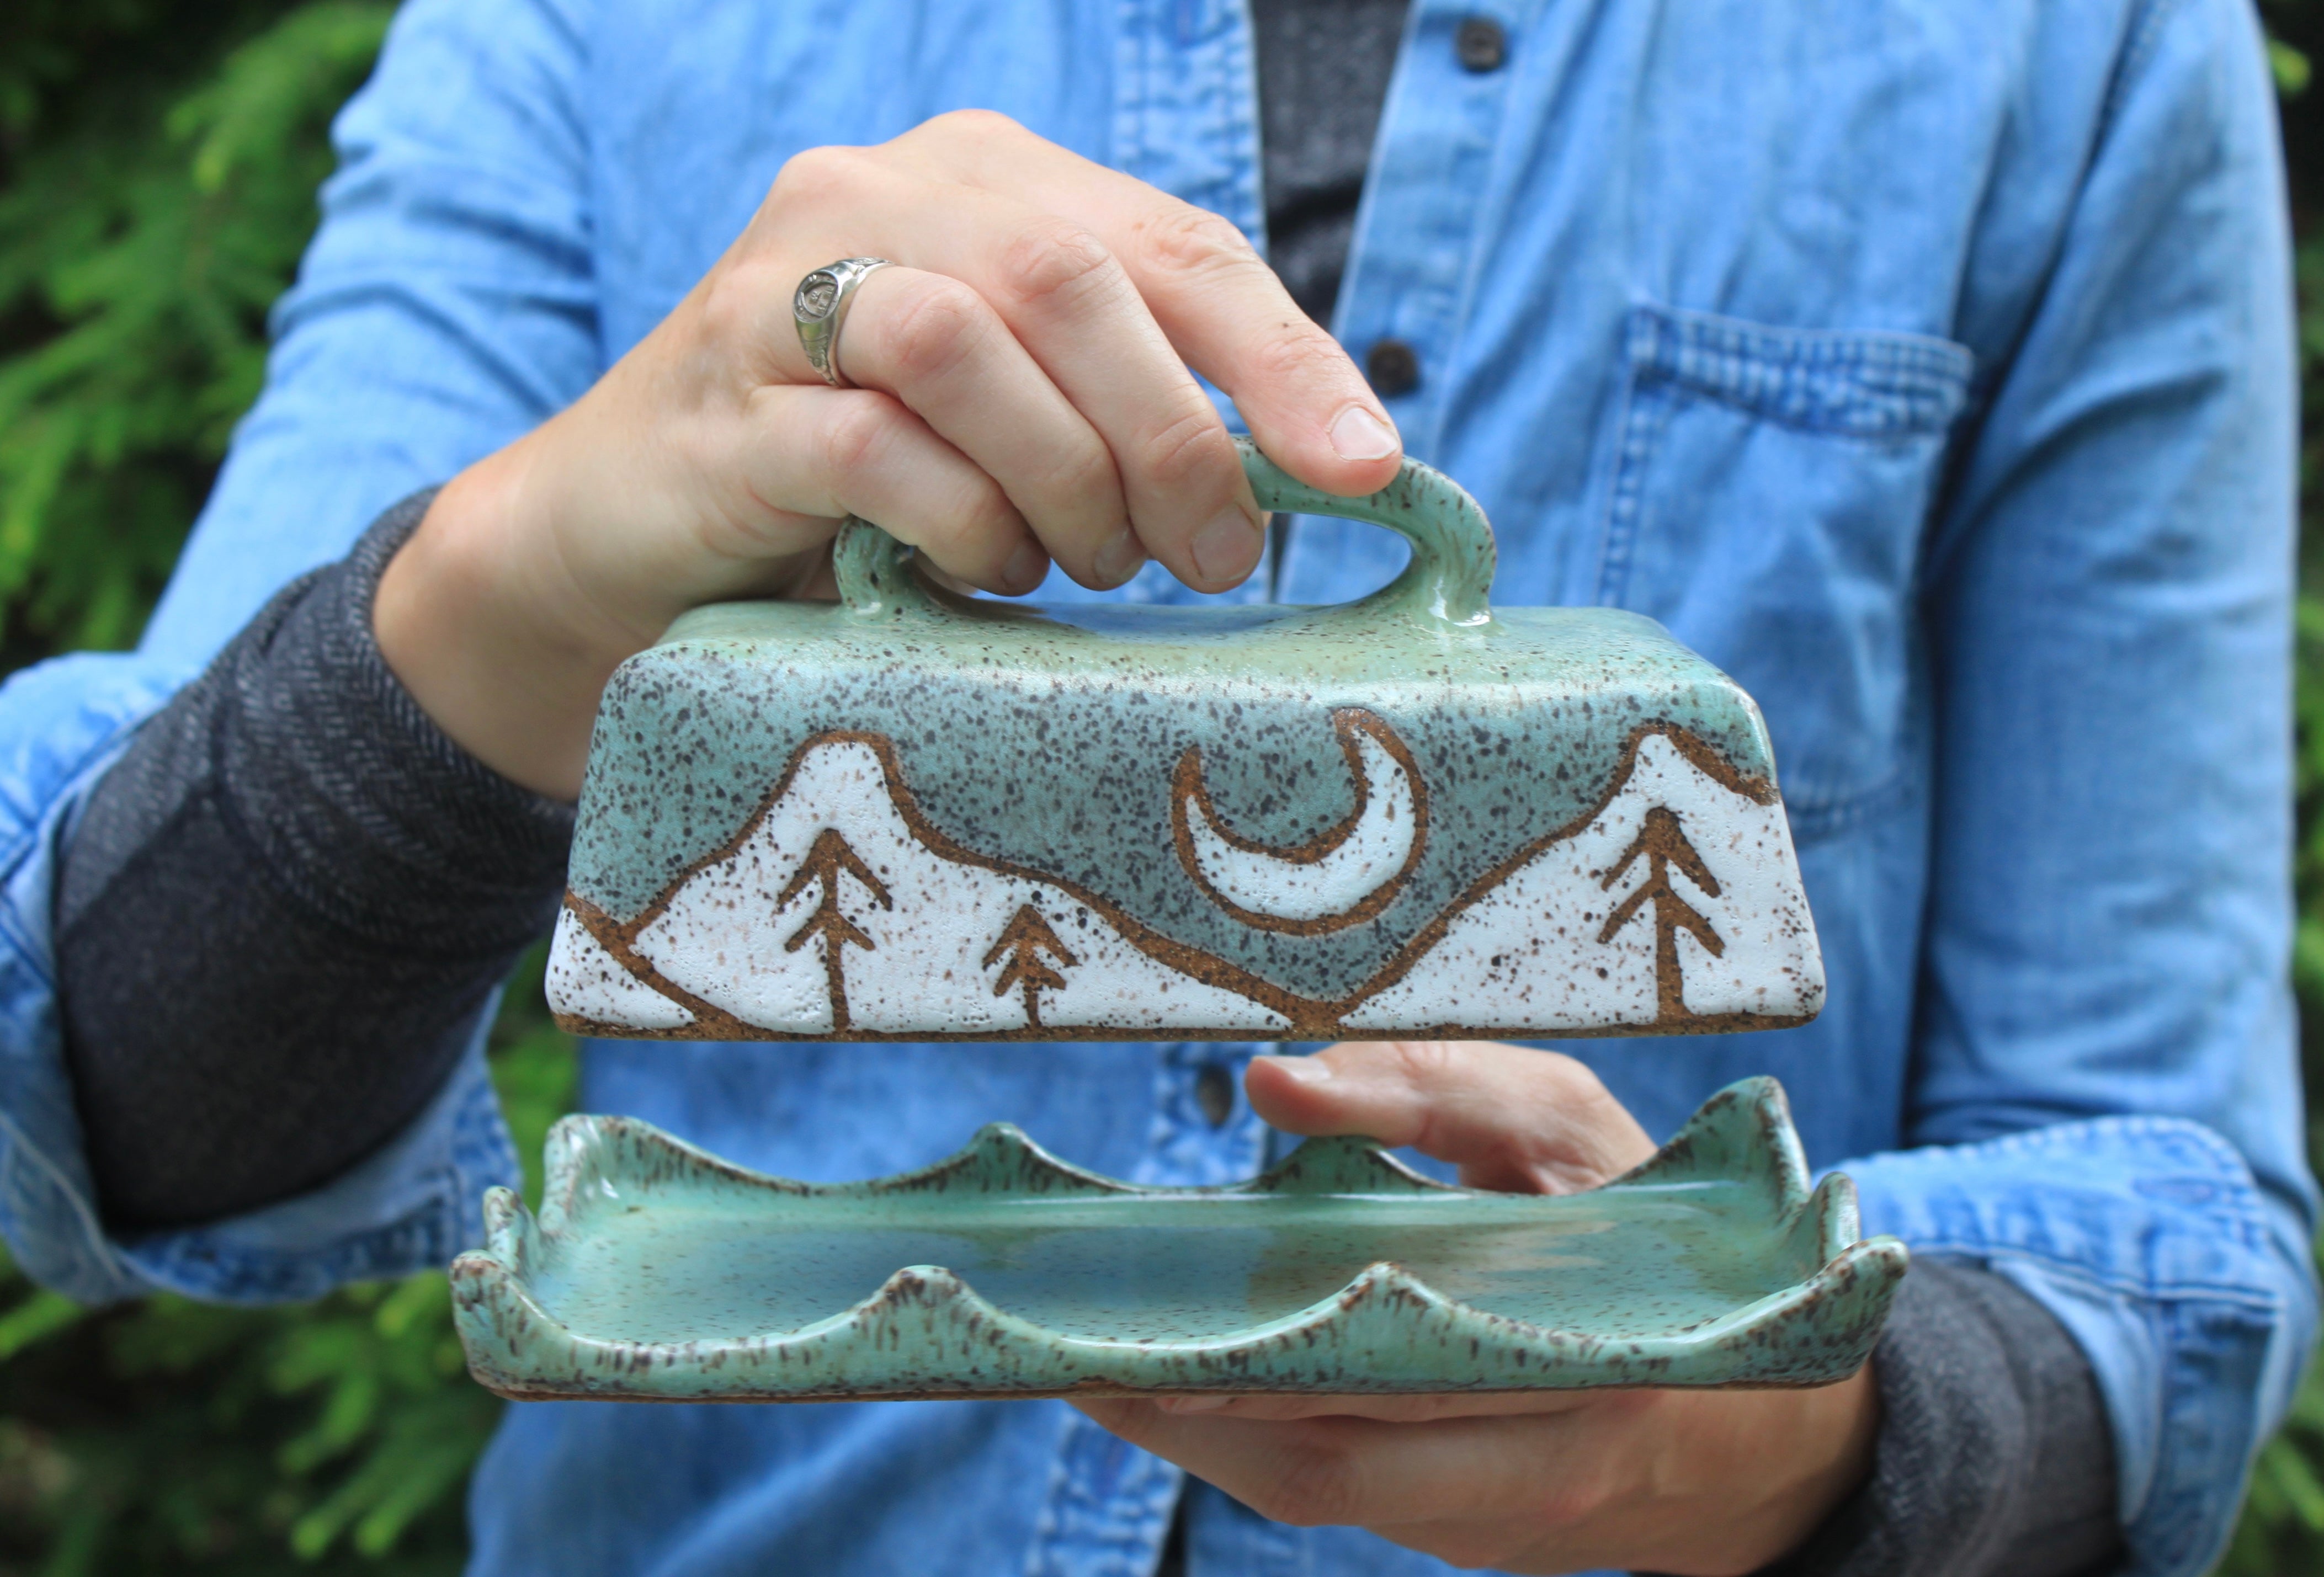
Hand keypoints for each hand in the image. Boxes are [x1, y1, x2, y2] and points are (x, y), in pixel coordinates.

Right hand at [373, 110, 1400, 798]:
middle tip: (1208, 557)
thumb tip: (1313, 473)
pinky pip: (872, 447)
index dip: (1282, 355)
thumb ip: (1131, 403)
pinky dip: (960, 520)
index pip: (1172, 241)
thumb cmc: (857, 488)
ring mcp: (781, 295)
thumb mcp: (1015, 421)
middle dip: (1172, 433)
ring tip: (1083, 567)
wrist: (622, 540)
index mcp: (980, 182)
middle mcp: (877, 201)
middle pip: (1074, 277)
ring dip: (1064, 478)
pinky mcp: (720, 407)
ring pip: (967, 341)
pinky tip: (980, 570)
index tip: (1363, 466)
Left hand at [1072, 1042, 1878, 1576]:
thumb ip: (1435, 1090)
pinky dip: (1249, 1441)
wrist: (1759, 1415)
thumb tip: (1271, 1082)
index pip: (1379, 1375)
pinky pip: (1336, 1492)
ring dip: (1195, 1434)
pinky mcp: (1468, 1536)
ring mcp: (1496, 1522)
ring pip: (1313, 1491)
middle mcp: (1534, 1468)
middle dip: (1182, 1412)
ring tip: (1089, 1360)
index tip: (1124, 1319)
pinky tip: (1181, 1384)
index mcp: (1579, 1359)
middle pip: (1319, 1462)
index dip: (1243, 1360)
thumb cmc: (1658, 1232)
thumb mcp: (1570, 1128)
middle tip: (1062, 1347)